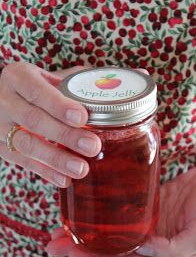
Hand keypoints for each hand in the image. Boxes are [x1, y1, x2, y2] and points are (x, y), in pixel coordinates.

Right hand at [0, 63, 100, 185]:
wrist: (2, 100)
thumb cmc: (36, 88)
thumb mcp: (50, 77)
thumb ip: (78, 81)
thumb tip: (123, 81)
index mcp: (18, 77)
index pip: (37, 91)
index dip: (59, 105)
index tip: (83, 117)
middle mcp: (5, 101)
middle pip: (33, 119)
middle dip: (64, 135)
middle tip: (92, 146)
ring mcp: (0, 127)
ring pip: (26, 145)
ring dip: (56, 159)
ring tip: (81, 169)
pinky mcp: (1, 147)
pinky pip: (23, 162)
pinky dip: (46, 172)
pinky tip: (66, 179)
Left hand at [46, 164, 195, 256]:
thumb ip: (175, 249)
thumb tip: (145, 250)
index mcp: (158, 251)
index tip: (69, 253)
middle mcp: (147, 236)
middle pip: (108, 243)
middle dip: (80, 243)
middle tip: (54, 240)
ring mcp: (144, 216)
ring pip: (110, 224)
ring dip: (86, 224)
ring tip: (62, 224)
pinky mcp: (145, 197)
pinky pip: (119, 203)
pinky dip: (102, 205)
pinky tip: (88, 200)